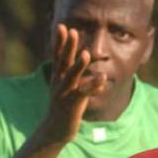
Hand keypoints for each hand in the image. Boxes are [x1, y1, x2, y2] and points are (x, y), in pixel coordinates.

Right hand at [37, 24, 106, 145]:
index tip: (62, 26)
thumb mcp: (70, 90)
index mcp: (58, 77)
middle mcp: (59, 83)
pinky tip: (102, 78)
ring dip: (78, 65)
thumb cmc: (65, 108)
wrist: (55, 131)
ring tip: (85, 53)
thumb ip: (78, 77)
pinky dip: (93, 86)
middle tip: (72, 31)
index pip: (58, 56)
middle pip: (63, 61)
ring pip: (71, 76)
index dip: (60, 42)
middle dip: (68, 46)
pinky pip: (83, 93)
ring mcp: (64, 93)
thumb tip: (90, 69)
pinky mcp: (72, 105)